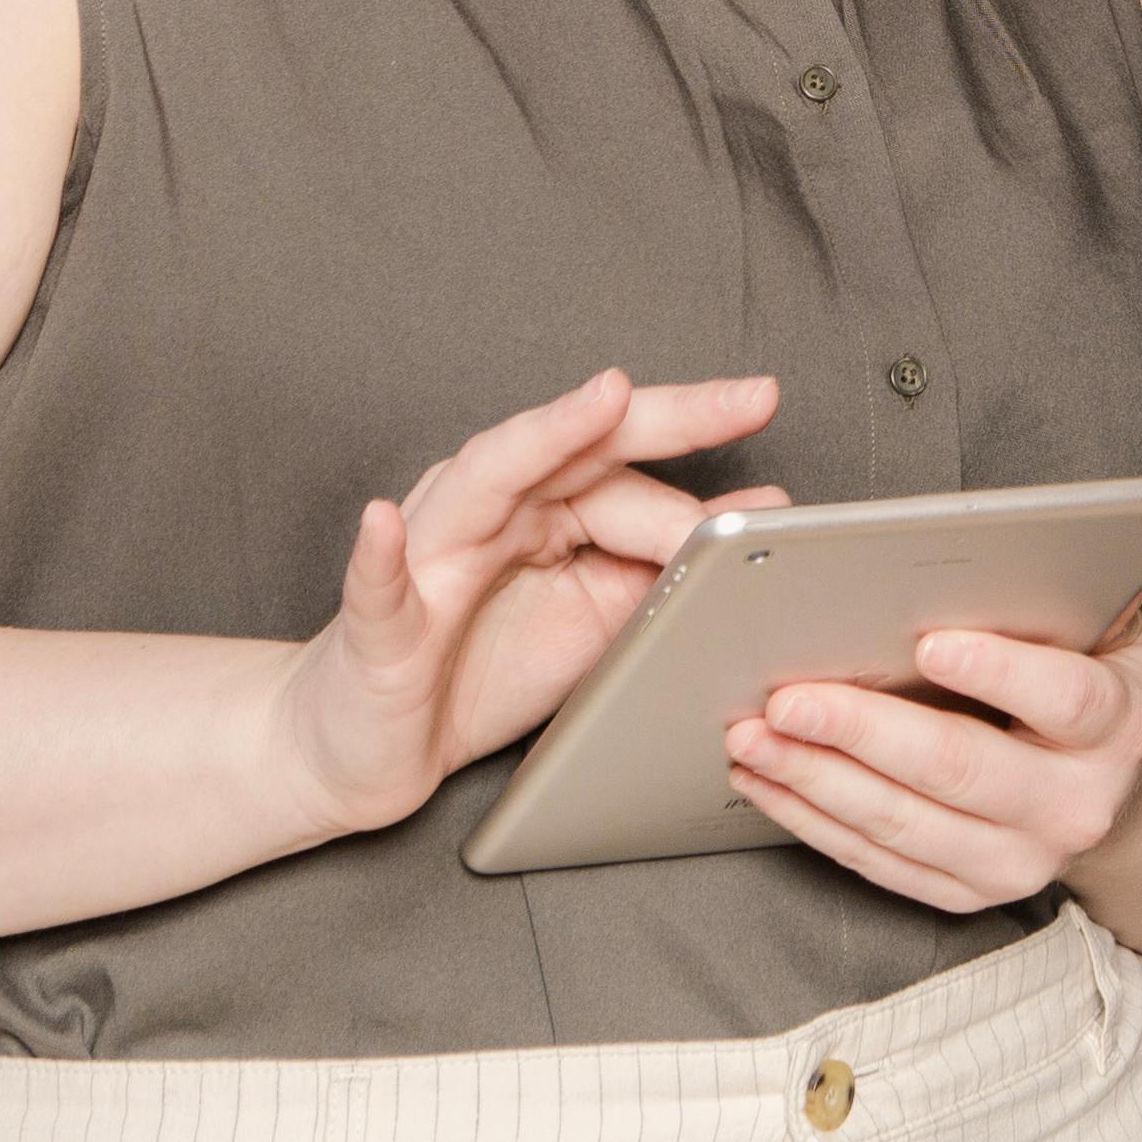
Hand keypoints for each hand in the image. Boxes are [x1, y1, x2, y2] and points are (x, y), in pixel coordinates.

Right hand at [280, 369, 780, 835]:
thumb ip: (666, 561)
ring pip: (487, 481)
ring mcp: (428, 556)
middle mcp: (486, 510)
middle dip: (657, 415)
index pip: (625, 475)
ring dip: (543, 438)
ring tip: (601, 401)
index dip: (696, 478)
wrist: (370, 745)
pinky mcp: (377, 626)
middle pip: (574, 448)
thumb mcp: (597, 617)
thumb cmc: (479, 669)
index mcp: (539, 509)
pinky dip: (377, 554)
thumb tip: (760, 508)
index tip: (770, 470)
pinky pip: (378, 586)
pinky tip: (384, 524)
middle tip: (747, 395)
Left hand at [719, 605, 1141, 912]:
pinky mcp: (967, 893)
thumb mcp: (1104, 629)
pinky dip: (813, 821)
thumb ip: (1061, 594)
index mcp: (1118, 725)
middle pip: (961, 769)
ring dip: (816, 781)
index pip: (1064, 699)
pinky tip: (768, 781)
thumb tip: (1000, 546)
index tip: (930, 641)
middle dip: (864, 732)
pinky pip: (878, 862)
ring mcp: (1019, 861)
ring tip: (753, 739)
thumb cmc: (1091, 679)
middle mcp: (1076, 806)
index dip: (999, 672)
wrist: (1115, 787)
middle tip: (789, 699)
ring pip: (905, 825)